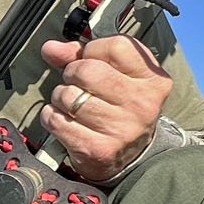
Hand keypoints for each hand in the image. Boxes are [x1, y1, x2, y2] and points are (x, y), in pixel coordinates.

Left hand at [38, 34, 171, 183]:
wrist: (129, 157)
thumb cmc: (120, 108)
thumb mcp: (114, 75)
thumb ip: (81, 55)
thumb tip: (51, 48)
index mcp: (153, 80)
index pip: (116, 47)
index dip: (93, 50)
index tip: (91, 59)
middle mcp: (142, 104)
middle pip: (87, 70)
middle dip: (72, 74)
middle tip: (78, 84)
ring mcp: (121, 129)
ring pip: (68, 95)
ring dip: (61, 98)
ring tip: (74, 105)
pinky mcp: (98, 150)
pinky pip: (56, 120)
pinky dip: (52, 117)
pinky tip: (66, 121)